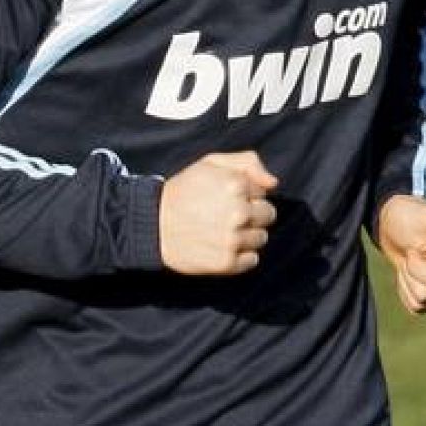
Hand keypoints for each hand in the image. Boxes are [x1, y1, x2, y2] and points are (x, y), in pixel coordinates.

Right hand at [159, 151, 277, 274]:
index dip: (245, 194)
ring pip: (261, 238)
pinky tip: (221, 245)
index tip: (225, 197)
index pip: (262, 192)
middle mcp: (238, 212)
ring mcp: (233, 239)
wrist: (153, 224)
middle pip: (268, 216)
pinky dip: (240, 255)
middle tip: (226, 214)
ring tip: (221, 230)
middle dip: (251, 214)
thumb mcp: (210, 163)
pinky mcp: (227, 262)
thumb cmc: (183, 191)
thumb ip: (247, 162)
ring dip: (246, 235)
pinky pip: (252, 260)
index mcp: (235, 184)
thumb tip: (273, 183)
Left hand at [375, 195, 425, 313]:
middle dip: (411, 272)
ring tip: (413, 260)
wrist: (397, 226)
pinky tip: (411, 271)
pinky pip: (416, 306)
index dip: (416, 264)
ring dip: (408, 279)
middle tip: (413, 253)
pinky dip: (406, 289)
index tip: (418, 246)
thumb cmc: (413, 217)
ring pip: (420, 301)